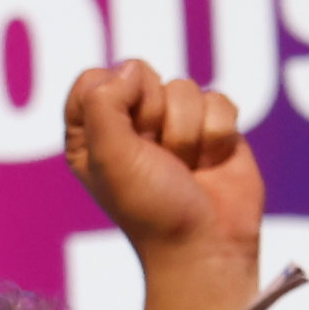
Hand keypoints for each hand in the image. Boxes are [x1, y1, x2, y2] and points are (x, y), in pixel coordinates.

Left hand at [64, 61, 262, 299]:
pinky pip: (219, 100)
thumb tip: (129, 69)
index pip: (93, 79)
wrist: (205, 240)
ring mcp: (172, 123)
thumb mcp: (110, 158)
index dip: (114, 99)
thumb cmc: (149, 206)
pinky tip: (209, 162)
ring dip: (187, 133)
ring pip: (185, 88)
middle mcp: (128, 123)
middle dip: (155, 117)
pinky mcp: (211, 126)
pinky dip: (216, 134)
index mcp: (90, 133)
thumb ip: (105, 105)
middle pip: (141, 74)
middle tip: (157, 158)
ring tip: (184, 167)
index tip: (124, 139)